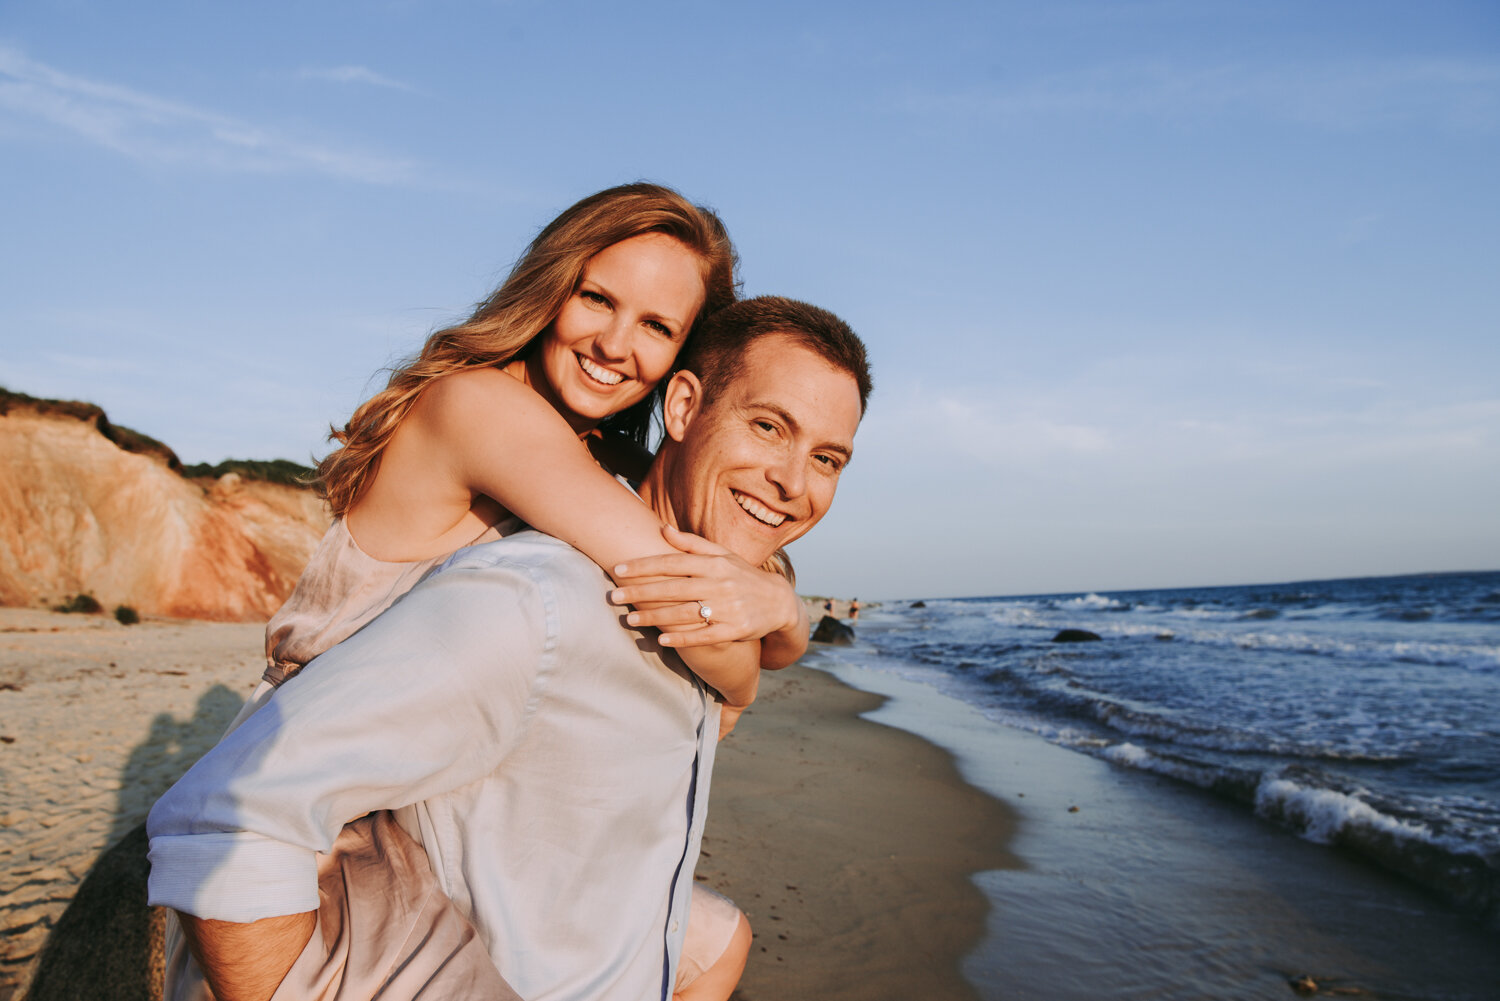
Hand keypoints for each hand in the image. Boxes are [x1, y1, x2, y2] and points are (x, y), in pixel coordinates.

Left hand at [610, 526, 800, 648]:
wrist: (779, 602)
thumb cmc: (743, 575)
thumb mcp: (723, 555)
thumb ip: (691, 543)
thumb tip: (662, 529)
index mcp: (714, 563)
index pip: (673, 562)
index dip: (644, 566)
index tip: (619, 569)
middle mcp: (720, 583)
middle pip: (673, 588)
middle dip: (640, 592)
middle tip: (613, 596)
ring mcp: (727, 608)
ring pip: (684, 613)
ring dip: (654, 617)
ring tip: (629, 619)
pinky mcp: (734, 629)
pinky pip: (704, 635)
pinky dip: (683, 637)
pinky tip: (661, 639)